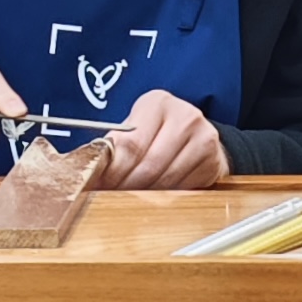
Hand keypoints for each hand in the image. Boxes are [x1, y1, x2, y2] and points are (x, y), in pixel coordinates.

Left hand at [101, 89, 228, 190]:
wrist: (196, 135)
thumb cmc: (157, 132)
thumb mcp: (136, 128)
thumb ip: (117, 145)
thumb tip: (88, 169)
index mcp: (158, 103)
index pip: (132, 144)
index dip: (113, 170)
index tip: (98, 185)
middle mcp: (185, 116)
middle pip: (149, 165)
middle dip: (125, 186)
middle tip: (110, 197)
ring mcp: (204, 138)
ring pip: (166, 180)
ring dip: (143, 195)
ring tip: (128, 198)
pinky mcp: (213, 161)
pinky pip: (183, 189)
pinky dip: (164, 198)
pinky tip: (154, 196)